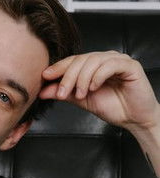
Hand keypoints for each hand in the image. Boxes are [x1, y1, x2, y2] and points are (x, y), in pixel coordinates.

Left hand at [40, 51, 159, 132]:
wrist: (134, 119)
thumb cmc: (112, 107)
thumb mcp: (82, 100)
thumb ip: (64, 93)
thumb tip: (42, 90)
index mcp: (94, 64)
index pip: (73, 61)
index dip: (58, 67)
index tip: (45, 76)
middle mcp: (105, 58)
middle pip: (81, 60)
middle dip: (68, 76)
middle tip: (61, 93)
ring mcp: (118, 60)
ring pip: (93, 61)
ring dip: (82, 78)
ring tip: (80, 94)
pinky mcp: (130, 65)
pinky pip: (110, 65)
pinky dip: (98, 76)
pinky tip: (93, 88)